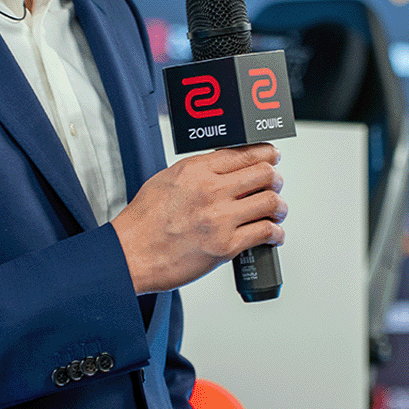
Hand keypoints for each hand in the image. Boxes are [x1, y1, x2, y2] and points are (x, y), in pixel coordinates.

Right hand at [113, 143, 285, 293]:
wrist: (130, 254)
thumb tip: (224, 166)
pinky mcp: (225, 246)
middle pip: (264, 174)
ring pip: (270, 202)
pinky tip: (272, 235)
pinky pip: (265, 232)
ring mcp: (220, 218)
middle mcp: (211, 190)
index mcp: (196, 170)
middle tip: (274, 185)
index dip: (266, 153)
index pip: (244, 153)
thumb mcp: (167, 179)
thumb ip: (198, 170)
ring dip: (279, 207)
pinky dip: (275, 233)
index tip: (272, 156)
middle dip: (275, 179)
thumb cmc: (143, 222)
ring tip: (276, 211)